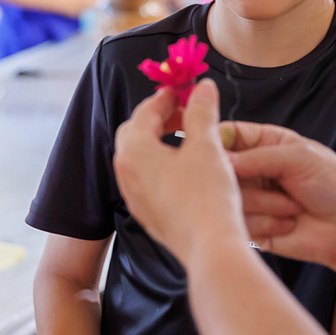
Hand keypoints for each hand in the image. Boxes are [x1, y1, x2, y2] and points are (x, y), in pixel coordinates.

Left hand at [113, 79, 246, 265]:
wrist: (210, 248)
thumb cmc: (207, 195)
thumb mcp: (207, 146)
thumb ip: (201, 111)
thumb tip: (203, 86)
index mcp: (134, 152)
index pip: (145, 112)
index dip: (167, 97)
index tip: (186, 91)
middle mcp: (125, 173)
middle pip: (135, 132)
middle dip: (158, 117)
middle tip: (185, 112)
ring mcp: (134, 196)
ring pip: (139, 157)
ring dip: (159, 141)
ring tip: (188, 137)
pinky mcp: (146, 213)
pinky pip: (146, 178)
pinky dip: (160, 164)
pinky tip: (186, 167)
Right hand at [225, 121, 335, 272]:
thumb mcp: (298, 158)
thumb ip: (257, 157)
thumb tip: (220, 159)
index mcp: (265, 143)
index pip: (227, 135)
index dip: (214, 140)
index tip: (208, 150)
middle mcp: (254, 170)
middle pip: (220, 169)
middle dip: (241, 178)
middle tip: (261, 182)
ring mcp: (252, 199)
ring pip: (228, 198)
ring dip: (263, 203)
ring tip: (292, 206)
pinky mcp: (253, 227)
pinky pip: (240, 223)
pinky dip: (265, 223)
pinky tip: (288, 223)